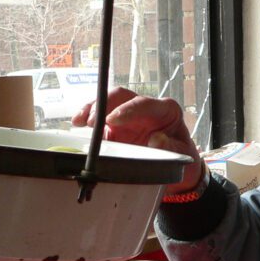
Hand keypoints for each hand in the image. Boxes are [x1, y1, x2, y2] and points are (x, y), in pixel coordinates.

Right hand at [72, 87, 203, 191]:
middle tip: (93, 121)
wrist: (175, 165)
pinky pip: (99, 116)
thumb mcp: (182, 154)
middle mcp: (145, 108)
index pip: (144, 103)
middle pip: (122, 96)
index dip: (127, 109)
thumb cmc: (180, 155)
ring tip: (79, 121)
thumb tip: (157, 139)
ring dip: (92, 108)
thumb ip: (171, 147)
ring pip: (108, 101)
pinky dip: (87, 116)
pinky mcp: (115, 126)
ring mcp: (128, 115)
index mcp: (165, 110)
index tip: (112, 120)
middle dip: (105, 104)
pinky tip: (77, 122)